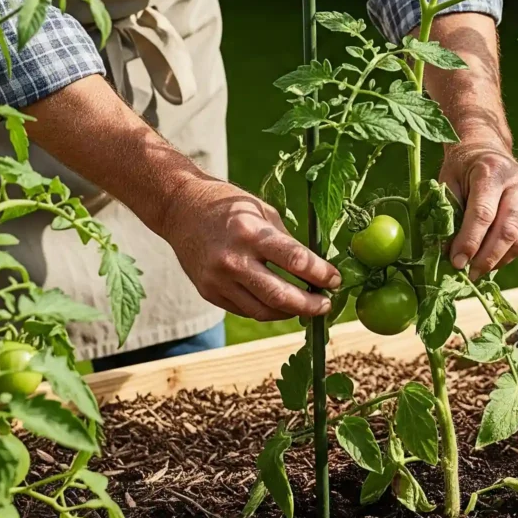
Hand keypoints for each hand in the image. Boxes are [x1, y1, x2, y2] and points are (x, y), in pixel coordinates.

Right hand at [160, 177, 340, 320]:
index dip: (321, 274)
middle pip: (280, 295)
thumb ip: (285, 240)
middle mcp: (233, 260)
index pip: (295, 260)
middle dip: (310, 305)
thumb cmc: (227, 205)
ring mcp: (218, 280)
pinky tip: (281, 304)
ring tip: (308, 307)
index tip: (336, 280)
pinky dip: (267, 310)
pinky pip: (245, 310)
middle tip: (327, 305)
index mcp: (251, 233)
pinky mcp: (209, 293)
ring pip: (263, 311)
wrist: (180, 210)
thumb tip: (315, 267)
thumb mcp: (262, 211)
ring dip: (290, 313)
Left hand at [439, 139, 517, 279]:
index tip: (456, 262)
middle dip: (486, 258)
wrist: (487, 147)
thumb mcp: (447, 181)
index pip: (483, 214)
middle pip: (506, 230)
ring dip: (498, 261)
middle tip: (468, 274)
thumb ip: (448, 212)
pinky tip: (492, 260)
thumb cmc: (463, 166)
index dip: (469, 242)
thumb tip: (446, 250)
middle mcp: (517, 182)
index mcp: (491, 171)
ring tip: (478, 271)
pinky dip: (508, 254)